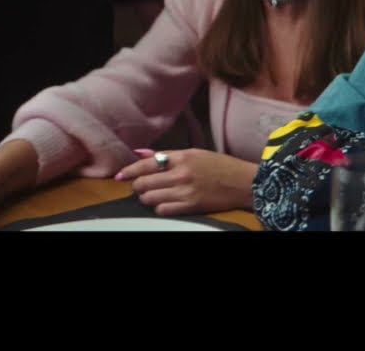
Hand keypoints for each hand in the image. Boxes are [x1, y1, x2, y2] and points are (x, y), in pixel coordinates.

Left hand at [115, 148, 256, 215]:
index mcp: (183, 157)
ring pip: (150, 198)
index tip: (120, 176)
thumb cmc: (221, 166)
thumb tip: (140, 153)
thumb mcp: (196, 154)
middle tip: (142, 187)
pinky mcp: (190, 206)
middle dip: (138, 187)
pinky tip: (166, 204)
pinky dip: (160, 208)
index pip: (147, 163)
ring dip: (148, 199)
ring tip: (154, 196)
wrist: (244, 182)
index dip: (129, 171)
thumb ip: (168, 155)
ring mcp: (185, 191)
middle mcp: (181, 173)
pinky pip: (163, 210)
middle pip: (144, 183)